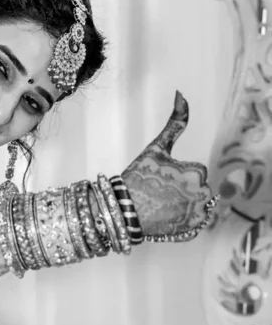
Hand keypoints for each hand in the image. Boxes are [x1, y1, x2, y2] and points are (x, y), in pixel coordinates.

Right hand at [121, 92, 214, 241]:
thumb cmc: (138, 178)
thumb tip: (182, 94)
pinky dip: (184, 219)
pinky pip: (195, 220)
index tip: (159, 179)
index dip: (176, 173)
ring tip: (162, 205)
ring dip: (185, 203)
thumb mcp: (156, 148)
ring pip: (198, 203)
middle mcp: (201, 194)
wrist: (122, 212)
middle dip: (182, 188)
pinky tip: (167, 216)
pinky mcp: (193, 230)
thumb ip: (175, 123)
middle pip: (198, 187)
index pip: (195, 170)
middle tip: (159, 193)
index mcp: (196, 173)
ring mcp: (198, 215)